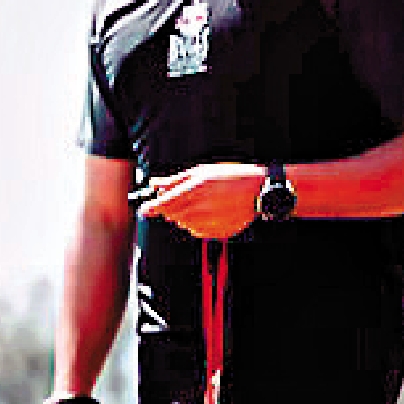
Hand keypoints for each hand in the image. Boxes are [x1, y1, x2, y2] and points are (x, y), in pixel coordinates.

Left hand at [136, 163, 267, 239]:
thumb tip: (155, 185)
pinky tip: (209, 212)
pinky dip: (197, 223)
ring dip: (184, 215)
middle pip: (171, 214)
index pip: (164, 203)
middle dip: (170, 208)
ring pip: (182, 223)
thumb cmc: (231, 177)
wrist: (259, 191)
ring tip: (201, 203)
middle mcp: (200, 207)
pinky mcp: (217, 231)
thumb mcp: (202, 172)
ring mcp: (209, 221)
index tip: (144, 210)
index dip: (151, 207)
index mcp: (195, 189)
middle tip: (181, 200)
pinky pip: (197, 231)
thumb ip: (175, 180)